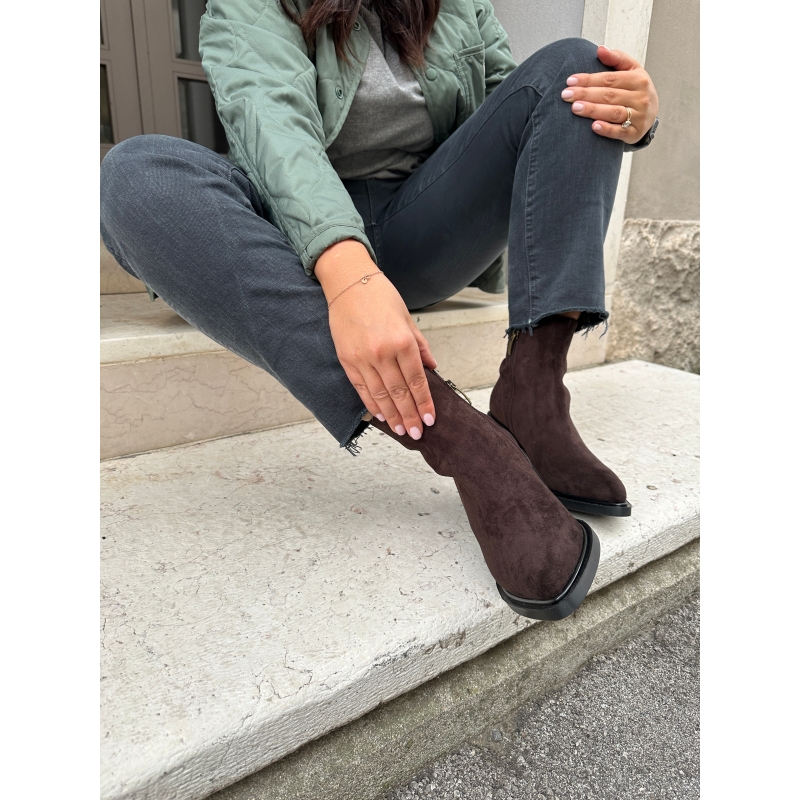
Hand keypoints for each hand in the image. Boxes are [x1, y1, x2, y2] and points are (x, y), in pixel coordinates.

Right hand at [316, 240, 437, 438]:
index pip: (416, 381)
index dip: (424, 403)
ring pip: (380, 395)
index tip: (430, 419)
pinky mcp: (347, 360)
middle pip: (399, 393)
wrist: (348, 283)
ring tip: (401, 430)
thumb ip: (420, 346)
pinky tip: (380, 416)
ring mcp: (362, 358)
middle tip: (417, 433)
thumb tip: (432, 369)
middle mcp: (382, 353)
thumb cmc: (380, 296)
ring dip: (392, 416)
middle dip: (410, 416)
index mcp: (402, 342)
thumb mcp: (408, 318)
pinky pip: (361, 389)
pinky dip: (371, 404)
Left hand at [561, 45, 658, 144]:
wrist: (650, 114)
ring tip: (575, 108)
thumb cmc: (635, 90)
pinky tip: (594, 127)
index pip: (610, 79)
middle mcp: (641, 97)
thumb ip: (616, 58)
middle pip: (609, 95)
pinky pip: (620, 132)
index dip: (589, 80)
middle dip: (586, 94)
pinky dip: (607, 129)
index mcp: (639, 79)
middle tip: (566, 95)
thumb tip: (600, 49)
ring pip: (613, 112)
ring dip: (593, 110)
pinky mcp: (635, 133)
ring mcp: (639, 116)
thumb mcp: (631, 70)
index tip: (570, 81)